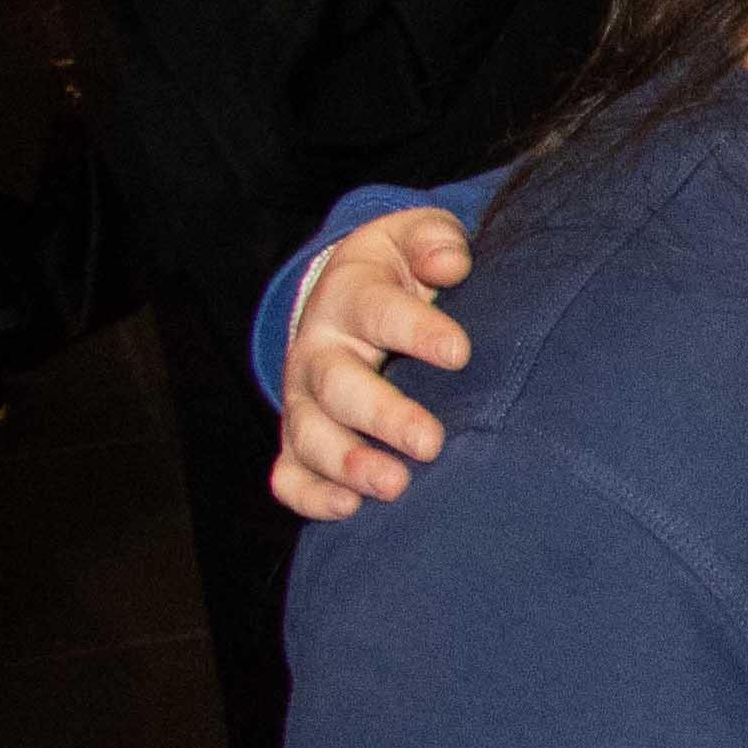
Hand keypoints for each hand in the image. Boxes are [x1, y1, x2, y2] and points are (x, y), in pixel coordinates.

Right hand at [271, 207, 475, 521]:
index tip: (459, 352)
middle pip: (338, 386)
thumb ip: (435, 241)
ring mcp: (304, 399)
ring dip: (347, 464)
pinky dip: (310, 495)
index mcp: (350, 296)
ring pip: (309, 435)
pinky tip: (346, 510)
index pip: (377, 311)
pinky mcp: (300, 439)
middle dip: (382, 416)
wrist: (351, 295)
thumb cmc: (403, 270)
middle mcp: (319, 350)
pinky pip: (289, 474)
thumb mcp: (416, 238)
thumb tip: (450, 262)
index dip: (415, 330)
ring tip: (394, 487)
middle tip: (431, 443)